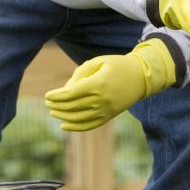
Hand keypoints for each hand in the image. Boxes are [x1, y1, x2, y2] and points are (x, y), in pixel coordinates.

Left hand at [44, 38, 175, 130]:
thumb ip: (80, 73)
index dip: (56, 96)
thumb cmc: (117, 65)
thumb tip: (66, 90)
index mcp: (98, 84)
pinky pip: (90, 125)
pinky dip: (75, 127)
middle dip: (57, 105)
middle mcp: (101, 99)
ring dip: (63, 116)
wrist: (142, 77)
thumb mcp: (99, 62)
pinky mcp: (110, 116)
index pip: (70, 94)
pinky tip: (64, 126)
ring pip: (78, 118)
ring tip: (53, 112)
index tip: (47, 95)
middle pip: (72, 107)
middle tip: (48, 103)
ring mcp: (106, 110)